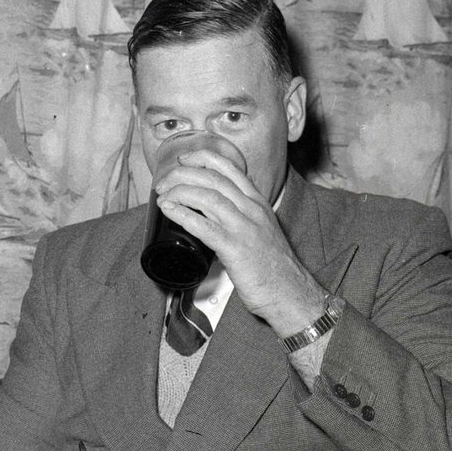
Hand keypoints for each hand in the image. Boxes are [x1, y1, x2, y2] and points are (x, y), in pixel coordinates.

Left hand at [155, 150, 326, 335]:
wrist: (290, 292)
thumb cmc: (273, 267)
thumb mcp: (261, 231)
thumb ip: (241, 219)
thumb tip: (211, 218)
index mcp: (257, 202)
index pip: (230, 167)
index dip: (202, 157)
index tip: (183, 158)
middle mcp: (251, 209)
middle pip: (213, 178)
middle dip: (183, 174)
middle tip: (163, 182)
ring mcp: (244, 228)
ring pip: (207, 197)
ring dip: (179, 192)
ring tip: (161, 196)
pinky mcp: (235, 248)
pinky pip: (204, 226)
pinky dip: (182, 214)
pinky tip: (169, 210)